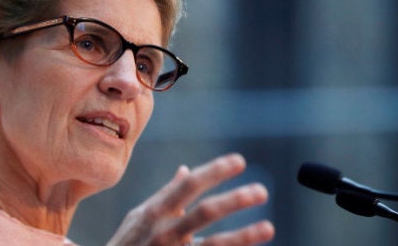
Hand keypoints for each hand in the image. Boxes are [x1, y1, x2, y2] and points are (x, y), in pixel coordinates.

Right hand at [107, 153, 274, 245]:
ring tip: (268, 227)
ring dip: (243, 236)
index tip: (240, 161)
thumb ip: (167, 194)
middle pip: (205, 212)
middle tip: (262, 191)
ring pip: (213, 245)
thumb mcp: (141, 216)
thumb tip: (186, 170)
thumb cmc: (129, 244)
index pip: (189, 185)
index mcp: (156, 211)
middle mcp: (165, 232)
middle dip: (235, 200)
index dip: (215, 171)